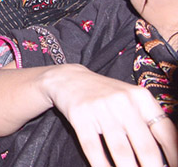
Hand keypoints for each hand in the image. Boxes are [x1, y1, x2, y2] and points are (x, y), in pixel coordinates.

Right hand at [45, 64, 177, 166]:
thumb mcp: (130, 100)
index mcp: (141, 98)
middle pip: (145, 147)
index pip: (165, 131)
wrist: (68, 78)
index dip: (173, 155)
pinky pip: (93, 147)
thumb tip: (165, 157)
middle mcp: (123, 101)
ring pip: (121, 151)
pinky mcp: (80, 115)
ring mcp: (100, 108)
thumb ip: (147, 122)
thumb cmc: (106, 95)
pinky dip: (101, 165)